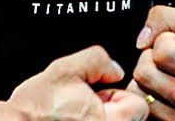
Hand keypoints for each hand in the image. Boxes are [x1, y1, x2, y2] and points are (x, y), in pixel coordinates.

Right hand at [8, 46, 148, 120]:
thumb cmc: (35, 107)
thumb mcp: (66, 69)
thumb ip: (98, 60)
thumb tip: (115, 71)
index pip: (139, 107)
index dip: (120, 95)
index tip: (100, 94)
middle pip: (130, 120)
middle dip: (113, 108)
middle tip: (87, 105)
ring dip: (102, 117)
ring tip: (77, 115)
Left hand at [131, 6, 174, 119]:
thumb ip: (164, 18)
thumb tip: (141, 41)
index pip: (161, 52)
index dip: (166, 41)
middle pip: (144, 73)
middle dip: (152, 60)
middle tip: (171, 60)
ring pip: (138, 92)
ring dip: (148, 80)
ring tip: (169, 75)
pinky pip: (142, 108)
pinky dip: (147, 96)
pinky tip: (164, 91)